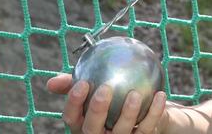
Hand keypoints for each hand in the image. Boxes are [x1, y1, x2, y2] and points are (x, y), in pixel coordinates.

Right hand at [46, 73, 168, 132]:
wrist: (142, 118)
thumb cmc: (112, 101)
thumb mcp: (93, 93)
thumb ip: (75, 85)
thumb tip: (52, 81)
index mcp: (83, 126)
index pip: (72, 118)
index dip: (74, 102)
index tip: (82, 82)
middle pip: (93, 129)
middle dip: (97, 110)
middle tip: (106, 88)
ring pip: (122, 132)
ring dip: (128, 113)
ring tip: (135, 94)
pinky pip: (148, 127)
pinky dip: (154, 112)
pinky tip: (160, 95)